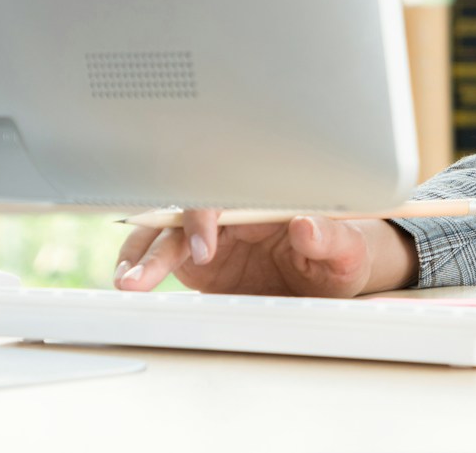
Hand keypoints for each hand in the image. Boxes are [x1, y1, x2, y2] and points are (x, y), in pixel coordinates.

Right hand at [113, 209, 409, 297]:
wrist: (332, 280)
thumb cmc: (341, 254)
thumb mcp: (348, 249)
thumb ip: (331, 237)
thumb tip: (307, 225)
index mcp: (264, 199)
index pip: (226, 194)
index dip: (207, 217)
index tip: (204, 250)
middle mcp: (233, 212)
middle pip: (185, 211)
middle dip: (159, 237)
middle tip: (142, 274)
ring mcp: (212, 235)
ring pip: (166, 233)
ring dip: (142, 253)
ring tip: (127, 282)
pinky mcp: (198, 260)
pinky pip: (163, 255)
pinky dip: (142, 264)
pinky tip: (129, 278)